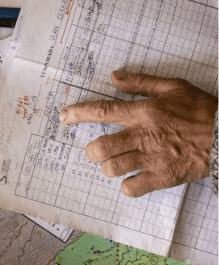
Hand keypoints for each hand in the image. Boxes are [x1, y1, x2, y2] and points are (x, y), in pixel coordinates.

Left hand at [59, 71, 217, 195]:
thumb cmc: (201, 110)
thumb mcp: (173, 87)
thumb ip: (141, 82)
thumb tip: (114, 77)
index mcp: (144, 112)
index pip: (103, 111)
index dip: (79, 114)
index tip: (64, 116)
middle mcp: (143, 136)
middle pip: (101, 147)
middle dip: (92, 150)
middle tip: (96, 150)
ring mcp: (152, 158)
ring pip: (113, 167)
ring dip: (108, 167)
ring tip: (115, 163)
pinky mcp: (162, 177)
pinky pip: (132, 187)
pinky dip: (127, 186)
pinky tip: (131, 179)